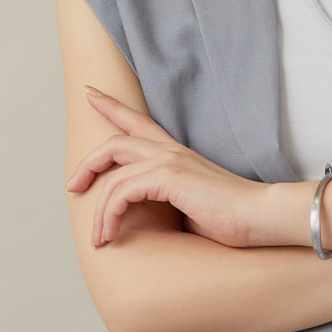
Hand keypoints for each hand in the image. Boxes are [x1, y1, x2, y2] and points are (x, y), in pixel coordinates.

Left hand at [66, 87, 265, 247]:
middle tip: (72, 185)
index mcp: (178, 155)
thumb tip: (144, 216)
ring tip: (98, 237)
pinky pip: (120, 191)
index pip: (140, 122)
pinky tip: (110, 234)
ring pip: (112, 173)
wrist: (258, 216)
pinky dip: (109, 215)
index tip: (90, 94)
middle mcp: (171, 151)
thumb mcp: (191, 204)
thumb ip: (168, 200)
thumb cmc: (231, 216)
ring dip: (98, 210)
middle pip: (117, 140)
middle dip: (88, 161)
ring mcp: (169, 160)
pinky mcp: (168, 175)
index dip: (113, 107)